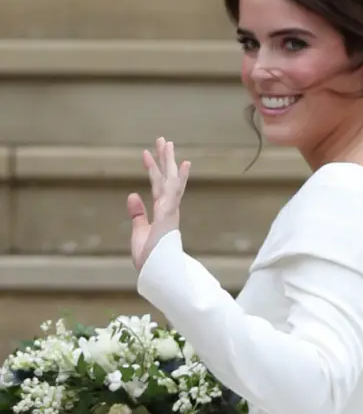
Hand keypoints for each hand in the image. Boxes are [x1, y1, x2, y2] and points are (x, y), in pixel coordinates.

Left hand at [128, 137, 190, 270]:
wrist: (156, 274)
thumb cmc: (149, 258)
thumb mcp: (139, 232)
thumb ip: (137, 214)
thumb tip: (132, 194)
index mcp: (160, 213)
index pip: (157, 187)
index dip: (154, 170)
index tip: (149, 154)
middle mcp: (168, 209)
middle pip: (167, 179)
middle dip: (165, 159)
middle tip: (163, 139)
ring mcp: (170, 212)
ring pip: (171, 181)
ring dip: (169, 162)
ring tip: (167, 143)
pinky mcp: (169, 216)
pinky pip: (174, 193)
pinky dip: (177, 179)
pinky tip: (180, 164)